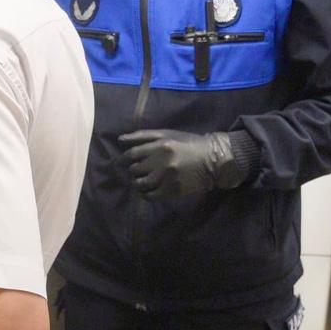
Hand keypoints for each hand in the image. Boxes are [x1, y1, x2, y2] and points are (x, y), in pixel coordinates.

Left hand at [118, 129, 245, 199]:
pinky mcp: (173, 190)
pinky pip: (151, 195)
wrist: (212, 159)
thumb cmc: (188, 144)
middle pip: (136, 170)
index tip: (118, 163)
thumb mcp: (167, 134)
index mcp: (161, 146)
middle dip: (134, 171)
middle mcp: (163, 162)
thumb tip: (120, 139)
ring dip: (137, 183)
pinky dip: (145, 194)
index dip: (122, 160)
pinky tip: (147, 191)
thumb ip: (143, 136)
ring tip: (142, 181)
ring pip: (141, 184)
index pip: (133, 154)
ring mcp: (168, 178)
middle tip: (138, 171)